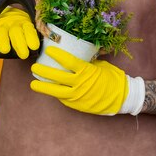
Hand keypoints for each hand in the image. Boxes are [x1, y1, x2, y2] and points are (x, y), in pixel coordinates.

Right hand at [0, 7, 38, 58]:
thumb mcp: (28, 29)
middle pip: (15, 31)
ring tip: (5, 50)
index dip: (31, 37)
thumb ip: (32, 37)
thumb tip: (37, 50)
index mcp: (24, 23)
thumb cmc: (20, 29)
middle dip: (20, 43)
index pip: (28, 28)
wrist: (5, 16)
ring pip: (2, 31)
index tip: (34, 46)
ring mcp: (1, 26)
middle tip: (24, 54)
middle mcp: (13, 23)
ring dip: (3, 41)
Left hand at [30, 47, 144, 115]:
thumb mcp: (100, 66)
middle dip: (44, 72)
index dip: (57, 55)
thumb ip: (87, 63)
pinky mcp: (77, 105)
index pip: (68, 61)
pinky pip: (63, 99)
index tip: (48, 50)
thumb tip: (77, 55)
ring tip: (33, 84)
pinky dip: (56, 94)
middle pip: (57, 77)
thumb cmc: (113, 78)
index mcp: (87, 71)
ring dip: (44, 87)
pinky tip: (49, 90)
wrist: (122, 97)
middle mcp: (80, 84)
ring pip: (56, 91)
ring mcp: (78, 96)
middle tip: (34, 67)